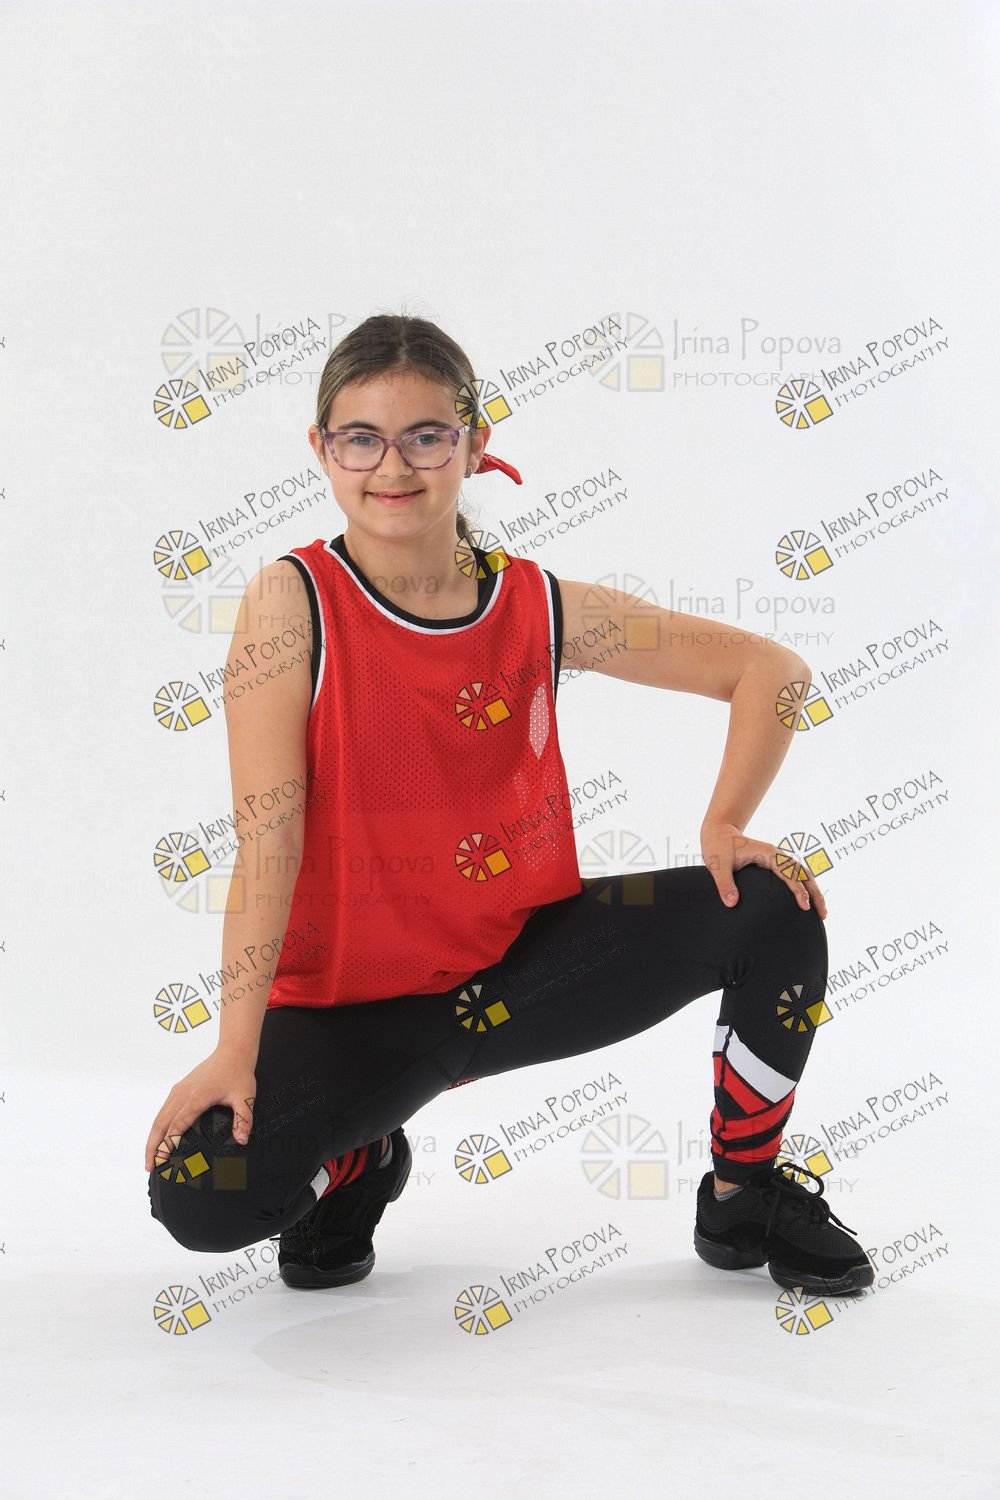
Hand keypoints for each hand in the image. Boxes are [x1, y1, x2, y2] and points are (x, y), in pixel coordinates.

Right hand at [144, 1048, 256, 1172]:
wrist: (232, 1052)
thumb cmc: (238, 1074)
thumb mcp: (245, 1097)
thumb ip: (244, 1119)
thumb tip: (242, 1140)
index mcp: (196, 1097)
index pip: (177, 1125)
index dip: (168, 1144)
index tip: (162, 1160)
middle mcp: (183, 1094)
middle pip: (161, 1123)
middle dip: (153, 1146)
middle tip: (150, 1167)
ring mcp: (178, 1091)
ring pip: (159, 1117)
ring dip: (152, 1138)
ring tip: (150, 1158)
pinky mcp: (179, 1089)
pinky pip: (164, 1110)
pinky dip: (157, 1127)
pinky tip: (157, 1137)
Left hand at [700, 819, 827, 918]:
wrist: (718, 831)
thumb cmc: (718, 846)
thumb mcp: (717, 865)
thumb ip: (724, 884)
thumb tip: (732, 904)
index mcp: (767, 854)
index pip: (789, 872)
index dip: (799, 889)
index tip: (804, 906)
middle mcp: (776, 855)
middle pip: (803, 872)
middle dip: (815, 892)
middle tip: (823, 913)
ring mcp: (777, 858)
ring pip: (802, 872)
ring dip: (813, 889)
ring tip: (821, 911)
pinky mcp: (773, 863)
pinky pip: (794, 874)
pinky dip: (804, 885)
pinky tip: (806, 900)